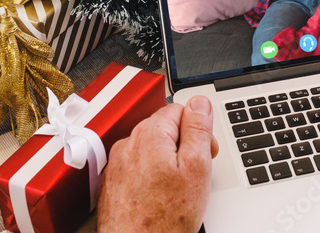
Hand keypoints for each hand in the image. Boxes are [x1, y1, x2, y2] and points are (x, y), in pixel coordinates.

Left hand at [98, 96, 219, 232]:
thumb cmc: (165, 218)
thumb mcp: (196, 167)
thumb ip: (198, 129)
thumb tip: (199, 102)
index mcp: (151, 134)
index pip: (180, 109)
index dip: (199, 129)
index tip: (206, 149)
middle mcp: (129, 144)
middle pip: (165, 127)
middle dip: (183, 144)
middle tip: (195, 172)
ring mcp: (118, 164)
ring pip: (151, 148)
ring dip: (166, 160)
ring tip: (177, 187)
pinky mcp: (113, 181)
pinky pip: (137, 166)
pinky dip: (150, 175)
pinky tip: (159, 195)